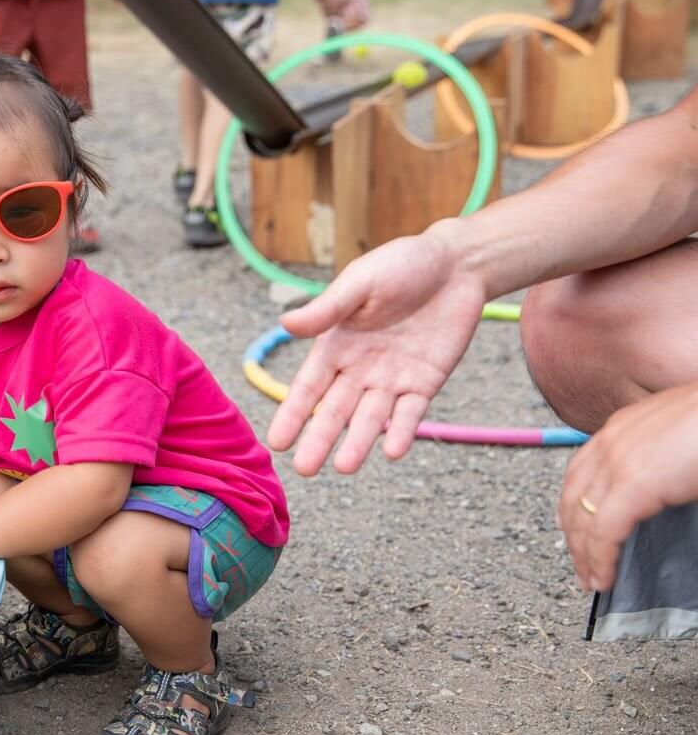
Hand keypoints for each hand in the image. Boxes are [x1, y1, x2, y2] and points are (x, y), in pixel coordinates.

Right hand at [265, 228, 486, 475]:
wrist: (458, 264)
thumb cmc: (401, 265)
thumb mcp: (360, 282)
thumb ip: (327, 309)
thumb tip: (285, 324)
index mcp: (336, 345)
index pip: (308, 387)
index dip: (292, 413)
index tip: (276, 442)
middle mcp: (359, 368)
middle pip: (335, 411)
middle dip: (319, 440)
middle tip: (305, 471)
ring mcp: (392, 379)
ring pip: (370, 418)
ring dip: (358, 442)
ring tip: (346, 468)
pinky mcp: (425, 382)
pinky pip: (411, 412)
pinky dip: (402, 431)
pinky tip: (392, 451)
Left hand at [558, 382, 697, 591]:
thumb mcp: (678, 443)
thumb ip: (658, 466)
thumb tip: (658, 495)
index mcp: (620, 429)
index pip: (580, 474)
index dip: (574, 507)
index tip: (576, 533)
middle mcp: (610, 442)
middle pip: (574, 498)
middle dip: (574, 537)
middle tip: (580, 565)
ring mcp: (618, 461)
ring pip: (583, 519)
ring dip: (583, 555)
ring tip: (590, 579)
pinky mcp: (633, 484)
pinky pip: (604, 531)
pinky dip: (600, 559)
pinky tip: (603, 578)